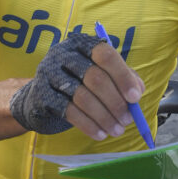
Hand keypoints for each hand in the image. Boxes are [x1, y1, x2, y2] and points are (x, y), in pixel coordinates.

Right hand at [10, 33, 143, 139]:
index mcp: (82, 44)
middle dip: (115, 102)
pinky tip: (100, 134)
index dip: (123, 77)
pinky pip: (69, 112)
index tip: (135, 98)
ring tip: (117, 130)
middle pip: (95, 78)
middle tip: (127, 119)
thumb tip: (138, 90)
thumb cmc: (78, 83)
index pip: (105, 55)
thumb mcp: (102, 75)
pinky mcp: (41, 94)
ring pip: (83, 97)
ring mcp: (49, 73)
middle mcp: (63, 54)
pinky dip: (89, 125)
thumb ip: (123, 77)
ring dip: (104, 117)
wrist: (39, 97)